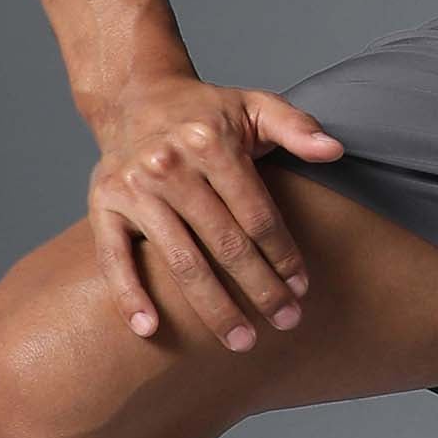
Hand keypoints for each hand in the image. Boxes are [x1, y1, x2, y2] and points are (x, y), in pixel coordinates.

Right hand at [85, 79, 343, 350]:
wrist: (134, 97)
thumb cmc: (205, 111)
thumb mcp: (255, 106)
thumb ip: (297, 127)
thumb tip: (335, 150)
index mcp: (210, 142)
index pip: (256, 214)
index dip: (283, 254)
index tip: (303, 288)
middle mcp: (169, 166)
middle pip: (224, 244)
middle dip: (260, 290)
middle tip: (286, 323)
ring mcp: (133, 188)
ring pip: (180, 261)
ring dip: (213, 307)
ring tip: (241, 341)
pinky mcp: (102, 206)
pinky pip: (115, 258)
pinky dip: (130, 296)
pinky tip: (151, 330)